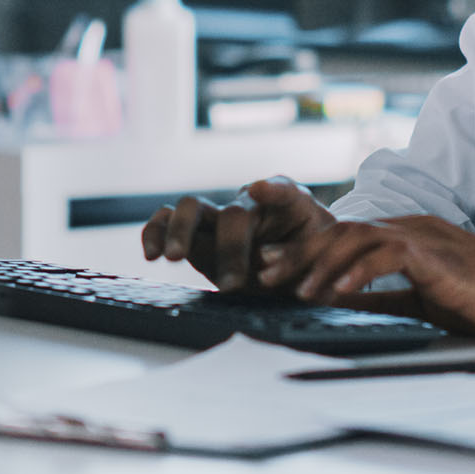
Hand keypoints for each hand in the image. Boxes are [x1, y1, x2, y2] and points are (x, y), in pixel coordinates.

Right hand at [140, 176, 333, 290]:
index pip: (283, 192)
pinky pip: (168, 222)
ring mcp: (220, 218)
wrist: (299, 271)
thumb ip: (300, 262)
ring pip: (193, 208)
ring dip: (182, 231)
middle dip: (230, 246)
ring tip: (174, 257)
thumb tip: (272, 264)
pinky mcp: (196, 235)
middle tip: (233, 283)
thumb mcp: (322, 264)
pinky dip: (156, 232)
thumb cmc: (316, 263)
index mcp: (291, 206)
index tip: (257, 191)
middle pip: (235, 213)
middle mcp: (251, 206)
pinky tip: (151, 253)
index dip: (270, 190)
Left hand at [255, 214, 474, 344]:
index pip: (346, 235)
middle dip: (298, 253)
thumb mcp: (430, 304)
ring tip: (290, 288)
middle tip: (264, 275)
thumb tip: (345, 308)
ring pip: (357, 238)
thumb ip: (391, 299)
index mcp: (411, 236)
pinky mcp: (442, 259)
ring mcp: (429, 239)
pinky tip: (334, 293)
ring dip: (318, 262)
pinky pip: (388, 257)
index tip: (273, 269)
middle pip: (342, 231)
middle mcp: (415, 228)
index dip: (305, 250)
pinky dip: (356, 273)